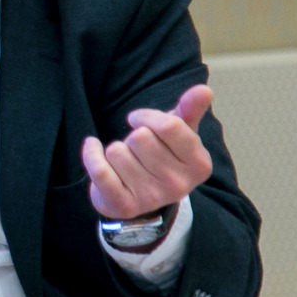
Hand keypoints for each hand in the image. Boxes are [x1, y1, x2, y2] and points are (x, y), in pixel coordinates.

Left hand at [82, 85, 214, 220]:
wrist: (138, 196)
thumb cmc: (160, 156)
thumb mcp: (179, 133)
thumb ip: (190, 110)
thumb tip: (204, 90)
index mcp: (199, 164)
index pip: (169, 126)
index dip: (146, 116)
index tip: (138, 119)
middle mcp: (179, 185)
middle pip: (140, 137)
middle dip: (133, 137)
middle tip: (137, 150)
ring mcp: (152, 198)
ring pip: (117, 151)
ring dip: (116, 150)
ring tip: (126, 162)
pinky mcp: (123, 206)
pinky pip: (99, 170)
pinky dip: (91, 153)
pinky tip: (94, 150)